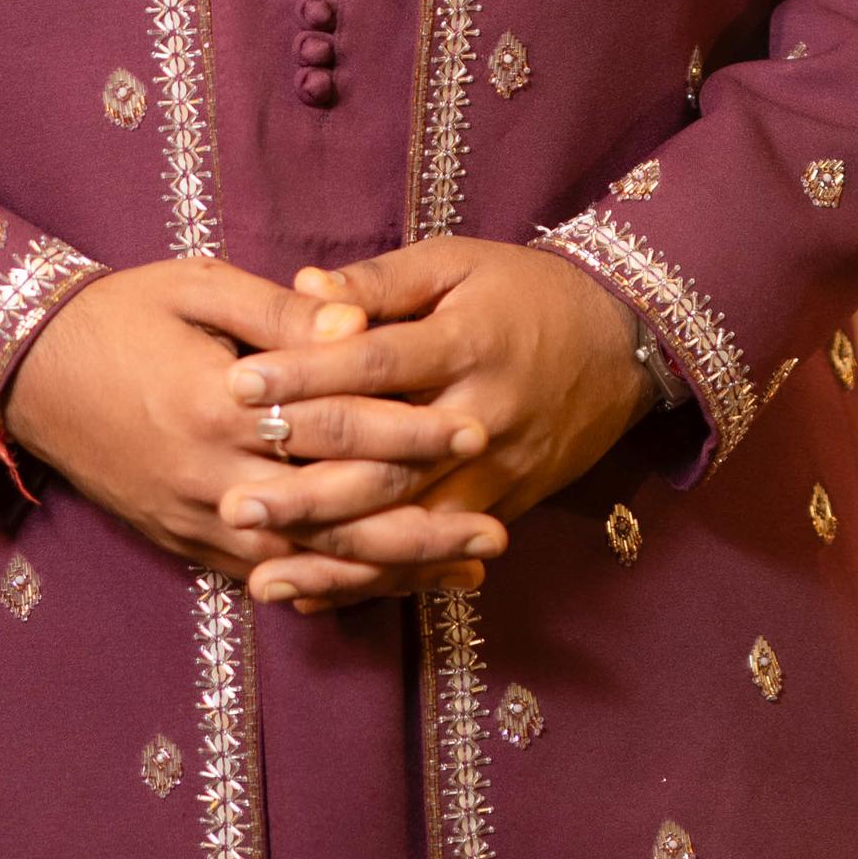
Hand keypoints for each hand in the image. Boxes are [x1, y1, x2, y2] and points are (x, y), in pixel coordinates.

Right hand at [1, 256, 506, 601]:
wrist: (23, 370)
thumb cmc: (117, 312)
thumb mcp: (197, 286)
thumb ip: (281, 312)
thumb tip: (358, 325)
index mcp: (218, 405)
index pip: (334, 427)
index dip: (407, 430)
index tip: (470, 428)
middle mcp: (210, 478)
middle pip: (334, 513)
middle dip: (419, 523)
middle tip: (495, 530)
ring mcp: (193, 521)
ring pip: (308, 561)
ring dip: (388, 571)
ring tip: (462, 573)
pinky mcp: (180, 543)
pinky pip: (265, 576)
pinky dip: (330, 586)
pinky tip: (381, 588)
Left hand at [219, 238, 651, 607]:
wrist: (624, 342)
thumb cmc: (525, 291)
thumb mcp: (457, 263)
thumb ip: (380, 281)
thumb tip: (302, 289)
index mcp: (465, 343)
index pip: (374, 365)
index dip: (305, 375)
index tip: (237, 385)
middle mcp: (481, 417)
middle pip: (385, 464)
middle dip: (306, 491)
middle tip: (233, 503)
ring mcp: (497, 473)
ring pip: (408, 525)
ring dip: (334, 556)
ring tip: (260, 574)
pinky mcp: (504, 507)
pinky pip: (433, 553)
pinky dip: (374, 580)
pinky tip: (316, 595)